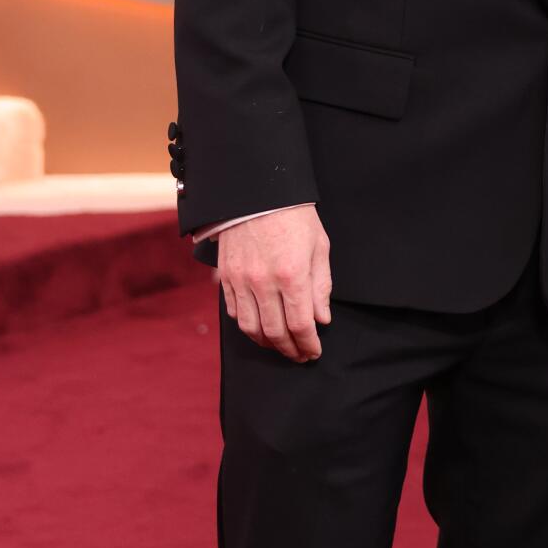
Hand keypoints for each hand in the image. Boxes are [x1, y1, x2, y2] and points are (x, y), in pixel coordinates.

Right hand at [217, 202, 331, 359]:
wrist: (258, 191)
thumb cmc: (294, 216)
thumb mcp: (319, 247)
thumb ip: (321, 286)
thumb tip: (321, 319)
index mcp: (292, 275)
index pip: (301, 325)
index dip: (308, 345)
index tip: (314, 351)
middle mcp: (264, 282)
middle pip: (275, 332)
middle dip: (290, 349)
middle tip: (299, 355)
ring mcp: (241, 280)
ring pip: (251, 328)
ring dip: (267, 343)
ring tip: (280, 345)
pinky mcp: (226, 276)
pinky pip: (234, 312)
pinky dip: (247, 326)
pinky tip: (260, 327)